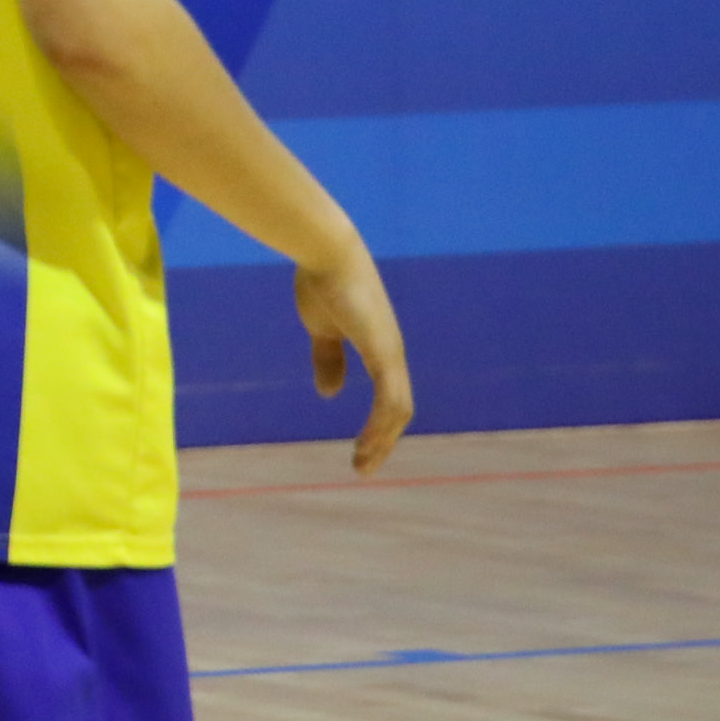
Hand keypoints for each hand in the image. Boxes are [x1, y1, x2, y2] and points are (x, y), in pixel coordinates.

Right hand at [293, 239, 414, 475]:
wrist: (325, 253)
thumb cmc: (321, 283)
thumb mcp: (321, 330)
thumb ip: (328, 359)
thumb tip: (330, 394)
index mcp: (379, 348)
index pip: (389, 397)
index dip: (378, 427)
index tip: (360, 451)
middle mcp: (392, 353)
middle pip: (398, 409)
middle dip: (383, 442)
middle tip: (362, 467)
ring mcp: (390, 352)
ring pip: (397, 410)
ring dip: (381, 441)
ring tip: (362, 464)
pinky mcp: (382, 351)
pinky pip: (388, 399)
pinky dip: (379, 425)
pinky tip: (366, 443)